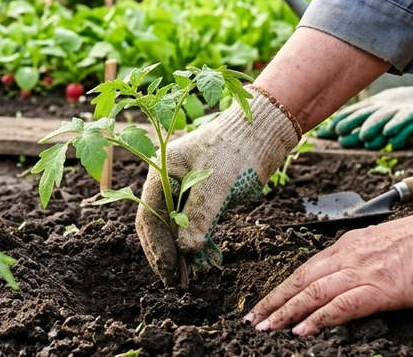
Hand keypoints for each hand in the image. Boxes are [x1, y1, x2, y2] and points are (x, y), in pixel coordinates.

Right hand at [135, 87, 300, 284]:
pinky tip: (206, 258)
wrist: (263, 131)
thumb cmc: (236, 149)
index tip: (168, 272)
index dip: (157, 248)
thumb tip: (186, 250)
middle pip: (158, 224)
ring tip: (193, 274)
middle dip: (166, 254)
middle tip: (175, 282)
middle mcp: (168, 183)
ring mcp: (185, 190)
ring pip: (176, 227)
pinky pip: (194, 224)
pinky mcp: (203, 197)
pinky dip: (198, 241)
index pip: (149, 217)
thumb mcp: (217, 184)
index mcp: (161, 174)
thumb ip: (200, 217)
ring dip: (183, 251)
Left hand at [245, 204, 412, 335]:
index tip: (268, 301)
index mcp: (351, 245)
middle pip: (301, 279)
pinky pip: (340, 305)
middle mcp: (350, 255)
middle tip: (252, 318)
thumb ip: (367, 260)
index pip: (308, 268)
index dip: (285, 286)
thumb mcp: (389, 246)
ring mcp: (363, 271)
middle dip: (274, 300)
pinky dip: (318, 318)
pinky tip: (302, 330)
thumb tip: (355, 278)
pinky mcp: (380, 289)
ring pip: (312, 292)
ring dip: (285, 311)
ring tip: (265, 328)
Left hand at [317, 83, 412, 149]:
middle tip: (337, 132)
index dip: (342, 119)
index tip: (326, 131)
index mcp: (380, 104)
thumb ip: (369, 126)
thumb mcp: (388, 116)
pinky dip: (399, 125)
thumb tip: (344, 137)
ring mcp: (404, 106)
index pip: (357, 111)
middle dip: (352, 121)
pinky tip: (390, 135)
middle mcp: (389, 104)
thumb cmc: (411, 109)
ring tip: (362, 135)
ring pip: (386, 115)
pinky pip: (409, 118)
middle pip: (367, 112)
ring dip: (373, 125)